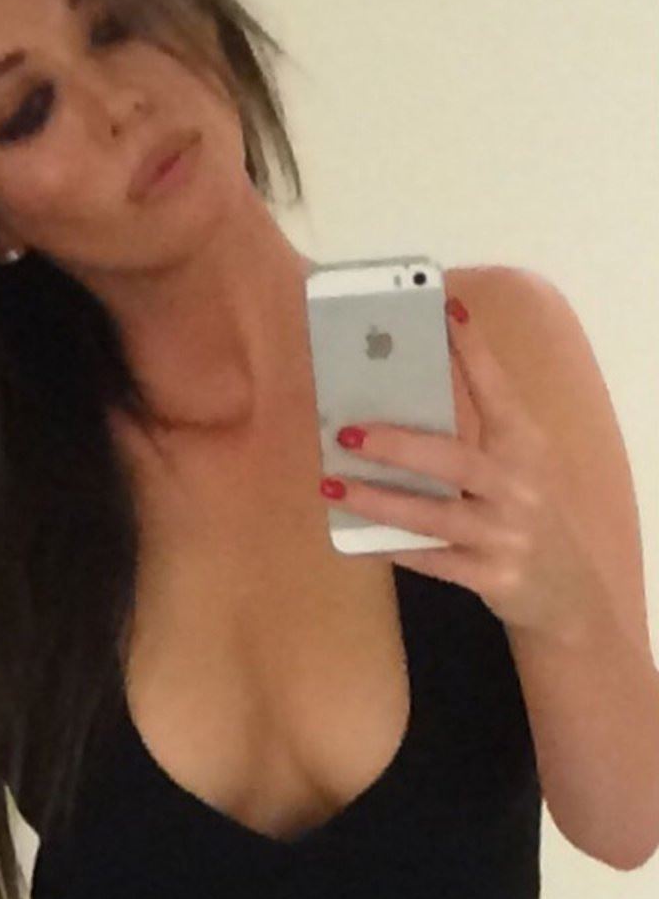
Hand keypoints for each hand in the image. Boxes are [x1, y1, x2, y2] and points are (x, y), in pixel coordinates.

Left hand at [320, 295, 610, 644]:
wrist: (567, 590)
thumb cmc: (527, 511)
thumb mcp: (517, 464)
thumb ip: (476, 432)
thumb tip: (405, 395)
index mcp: (526, 445)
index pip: (497, 389)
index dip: (471, 350)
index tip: (443, 309)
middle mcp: (519, 486)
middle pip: (453, 457)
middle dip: (396, 442)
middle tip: (346, 431)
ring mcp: (506, 534)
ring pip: (431, 514)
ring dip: (376, 499)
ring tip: (331, 484)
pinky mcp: (491, 576)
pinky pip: (430, 558)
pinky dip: (391, 546)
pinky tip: (356, 537)